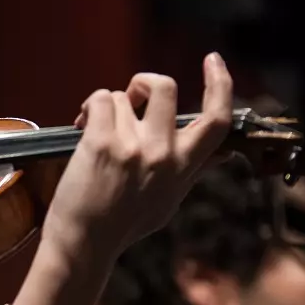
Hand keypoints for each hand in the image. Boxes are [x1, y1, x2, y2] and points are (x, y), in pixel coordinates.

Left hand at [41, 52, 232, 264]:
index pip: (217, 120)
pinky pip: (101, 99)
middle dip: (144, 81)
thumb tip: (222, 154)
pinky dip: (90, 107)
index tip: (212, 61)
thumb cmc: (122, 224)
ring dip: (108, 109)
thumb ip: (192, 171)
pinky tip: (83, 126)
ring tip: (97, 133)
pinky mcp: (102, 143)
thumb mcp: (169, 200)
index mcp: (183, 168)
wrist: (85, 243)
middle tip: (131, 98)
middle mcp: (163, 154)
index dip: (221, 84)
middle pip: (166, 87)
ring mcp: (133, 148)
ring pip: (124, 96)